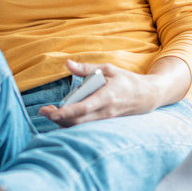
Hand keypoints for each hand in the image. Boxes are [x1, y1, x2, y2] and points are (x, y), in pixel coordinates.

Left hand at [39, 60, 163, 126]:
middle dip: (59, 119)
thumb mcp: (108, 69)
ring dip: (64, 122)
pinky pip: (88, 127)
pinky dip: (74, 124)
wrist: (149, 96)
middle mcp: (106, 112)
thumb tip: (67, 63)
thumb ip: (86, 68)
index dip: (66, 112)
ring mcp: (107, 120)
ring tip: (49, 114)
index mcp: (106, 97)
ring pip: (82, 127)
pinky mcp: (107, 123)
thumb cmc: (126, 80)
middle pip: (79, 121)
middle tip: (43, 112)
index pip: (84, 108)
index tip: (52, 113)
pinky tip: (62, 118)